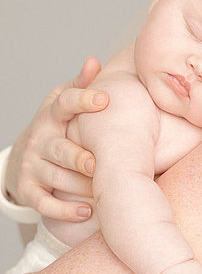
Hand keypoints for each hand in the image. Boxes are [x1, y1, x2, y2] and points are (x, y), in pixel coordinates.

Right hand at [4, 57, 108, 220]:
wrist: (24, 157)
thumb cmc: (57, 126)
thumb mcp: (64, 103)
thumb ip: (80, 85)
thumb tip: (94, 61)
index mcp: (52, 115)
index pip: (64, 103)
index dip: (82, 100)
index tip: (104, 99)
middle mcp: (40, 139)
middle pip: (58, 149)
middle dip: (77, 157)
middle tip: (96, 163)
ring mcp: (32, 165)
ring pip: (56, 178)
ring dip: (80, 187)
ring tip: (103, 192)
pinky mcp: (29, 189)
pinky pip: (45, 203)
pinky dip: (64, 210)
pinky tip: (87, 212)